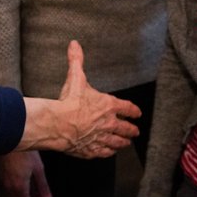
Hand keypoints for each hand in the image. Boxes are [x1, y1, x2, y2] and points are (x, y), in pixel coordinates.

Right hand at [0, 150, 50, 196]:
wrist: (9, 136)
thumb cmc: (25, 150)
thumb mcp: (38, 168)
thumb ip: (43, 186)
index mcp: (19, 187)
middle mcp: (9, 186)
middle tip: (41, 196)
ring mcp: (3, 178)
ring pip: (14, 192)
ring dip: (25, 193)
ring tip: (36, 186)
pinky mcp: (0, 171)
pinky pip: (9, 184)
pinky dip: (18, 185)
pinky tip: (25, 177)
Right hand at [17, 40, 140, 156]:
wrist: (58, 123)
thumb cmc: (69, 101)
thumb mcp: (75, 77)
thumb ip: (76, 60)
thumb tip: (74, 44)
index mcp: (108, 105)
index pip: (127, 108)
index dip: (134, 110)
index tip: (137, 113)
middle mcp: (109, 123)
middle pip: (126, 128)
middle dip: (132, 129)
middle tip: (135, 131)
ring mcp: (101, 138)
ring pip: (117, 142)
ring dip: (123, 142)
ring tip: (126, 143)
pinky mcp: (91, 150)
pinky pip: (104, 152)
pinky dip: (109, 152)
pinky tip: (110, 152)